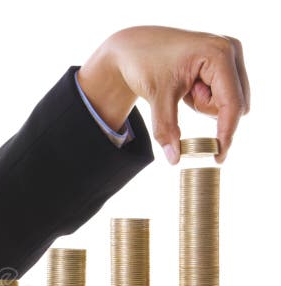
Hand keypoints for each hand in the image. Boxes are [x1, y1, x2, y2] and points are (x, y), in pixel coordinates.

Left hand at [77, 25, 249, 163]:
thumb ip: (167, 128)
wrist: (133, 48)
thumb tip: (174, 159)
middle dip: (204, 108)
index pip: (231, 103)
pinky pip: (221, 94)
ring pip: (226, 101)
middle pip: (231, 103)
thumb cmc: (144, 64)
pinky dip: (202, 97)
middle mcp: (230, 50)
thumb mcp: (157, 96)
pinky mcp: (223, 61)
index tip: (218, 157)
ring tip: (183, 86)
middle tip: (183, 94)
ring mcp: (229, 54)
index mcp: (218, 54)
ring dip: (202, 103)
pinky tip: (188, 84)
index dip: (226, 132)